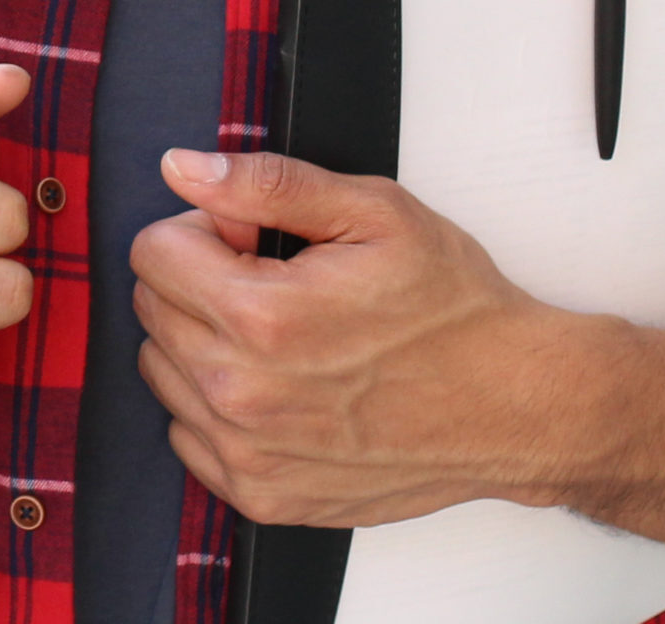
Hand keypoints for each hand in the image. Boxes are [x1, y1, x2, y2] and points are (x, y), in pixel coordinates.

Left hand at [130, 146, 590, 529]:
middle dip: (201, 278)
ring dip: (204, 341)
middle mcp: (242, 395)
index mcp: (262, 316)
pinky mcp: (263, 496)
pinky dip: (218, 403)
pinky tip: (281, 384)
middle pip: (151, 308)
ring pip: (163, 370)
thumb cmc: (452, 307)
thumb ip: (264, 183)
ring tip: (284, 334)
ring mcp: (249, 456)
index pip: (152, 252)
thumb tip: (182, 168)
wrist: (512, 404)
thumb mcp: (371, 211)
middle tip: (277, 279)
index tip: (255, 237)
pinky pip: (187, 434)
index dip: (205, 227)